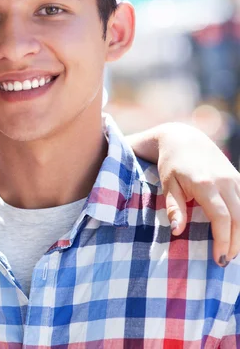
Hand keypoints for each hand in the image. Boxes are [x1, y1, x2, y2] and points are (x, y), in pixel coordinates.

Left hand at [157, 123, 239, 265]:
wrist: (183, 139)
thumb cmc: (171, 164)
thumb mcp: (167, 185)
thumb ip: (173, 208)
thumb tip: (176, 232)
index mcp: (205, 184)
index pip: (221, 217)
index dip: (223, 240)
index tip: (218, 258)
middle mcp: (225, 181)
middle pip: (239, 218)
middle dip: (236, 242)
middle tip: (226, 260)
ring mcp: (235, 178)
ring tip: (233, 251)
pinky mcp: (238, 178)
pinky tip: (238, 233)